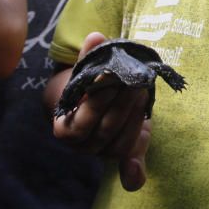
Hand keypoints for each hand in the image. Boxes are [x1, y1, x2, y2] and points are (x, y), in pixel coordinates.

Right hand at [52, 32, 152, 190]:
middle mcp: (82, 146)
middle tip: (136, 81)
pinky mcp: (124, 156)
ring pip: (121, 142)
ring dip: (136, 115)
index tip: (112, 78)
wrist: (93, 102)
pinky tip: (136, 171)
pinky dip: (133, 173)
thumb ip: (90, 56)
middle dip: (122, 103)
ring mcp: (103, 153)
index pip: (82, 118)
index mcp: (65, 128)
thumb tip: (96, 36)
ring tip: (144, 90)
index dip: (99, 98)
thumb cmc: (89, 85)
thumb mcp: (85, 72)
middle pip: (105, 129)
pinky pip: (128, 168)